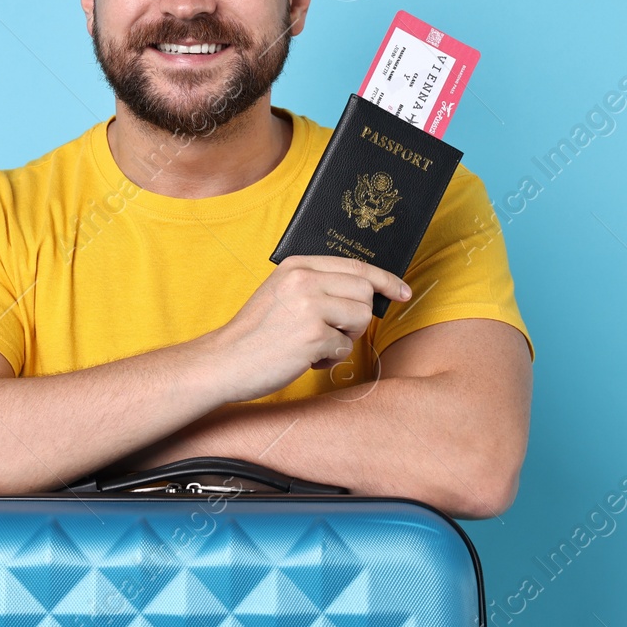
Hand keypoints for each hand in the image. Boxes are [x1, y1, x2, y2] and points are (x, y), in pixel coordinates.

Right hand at [203, 255, 411, 402]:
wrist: (224, 361)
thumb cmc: (255, 333)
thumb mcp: (281, 292)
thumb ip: (315, 285)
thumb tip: (363, 292)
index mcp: (297, 265)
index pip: (356, 265)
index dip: (386, 279)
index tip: (402, 292)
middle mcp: (303, 280)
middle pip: (364, 292)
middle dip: (357, 317)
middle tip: (334, 331)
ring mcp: (308, 306)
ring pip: (360, 319)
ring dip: (344, 338)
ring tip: (315, 345)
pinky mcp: (311, 335)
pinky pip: (344, 347)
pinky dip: (329, 359)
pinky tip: (304, 358)